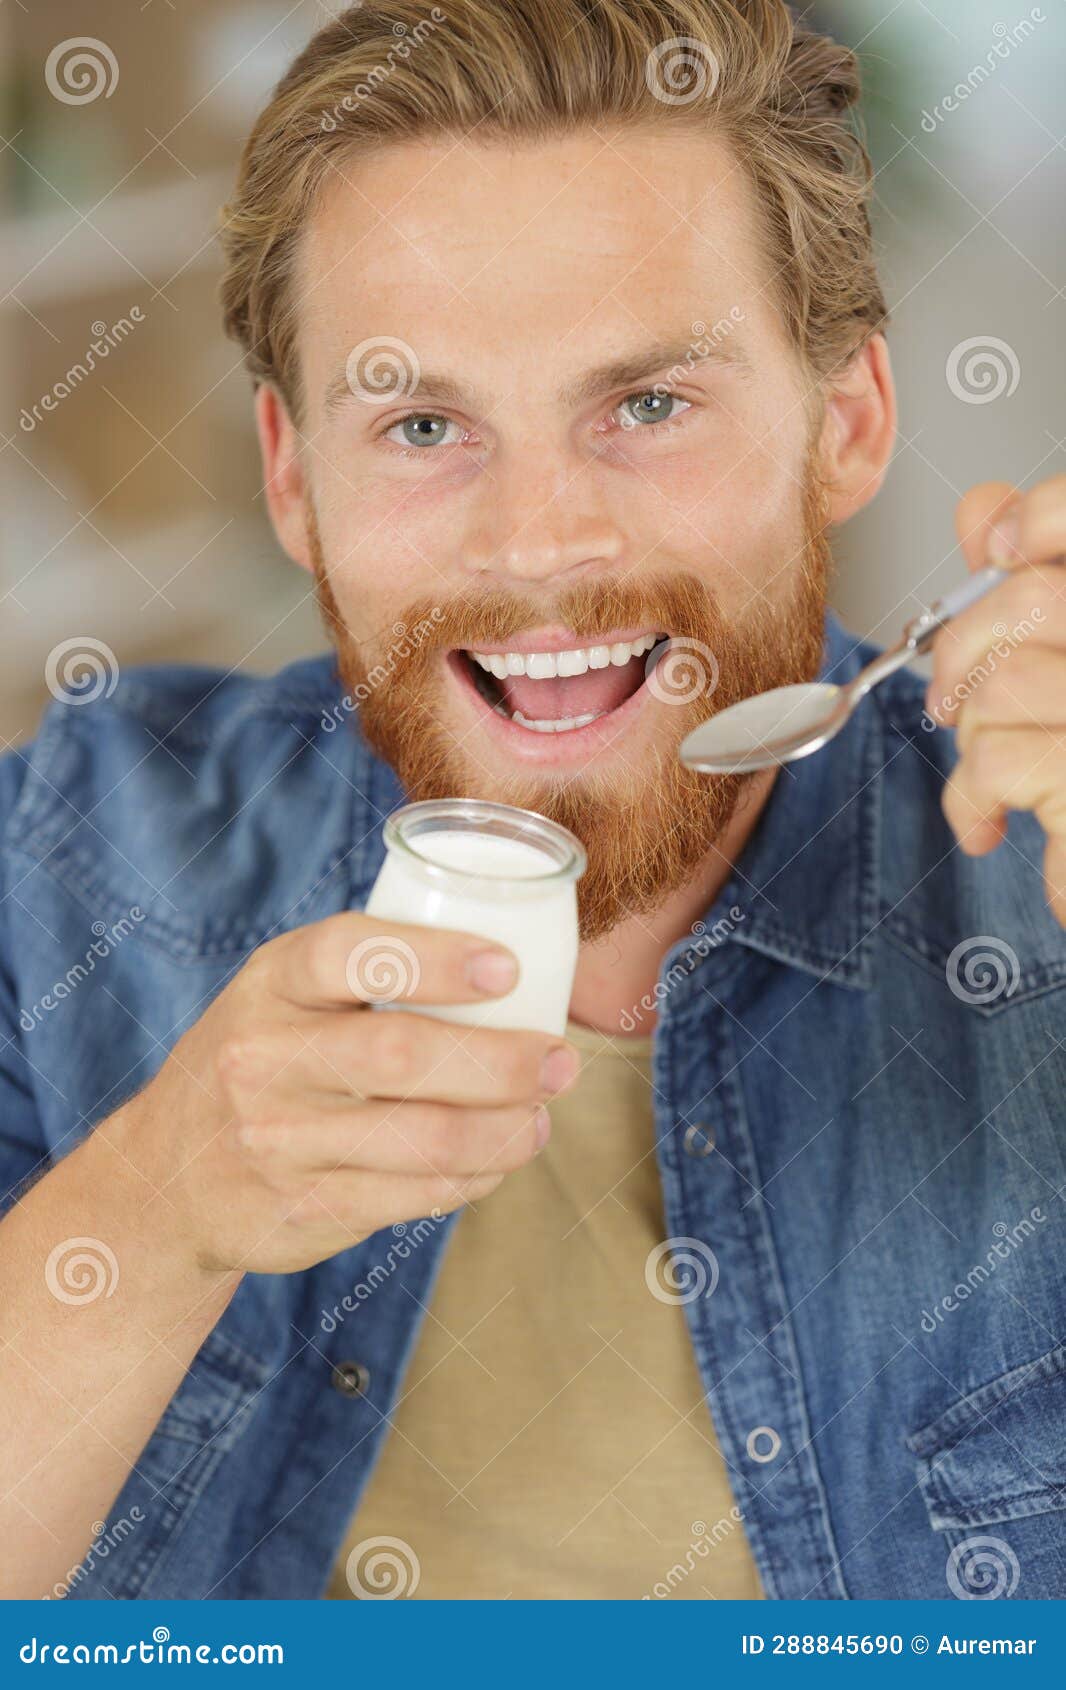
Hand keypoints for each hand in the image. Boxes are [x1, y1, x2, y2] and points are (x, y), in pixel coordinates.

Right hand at [110, 913, 579, 1274]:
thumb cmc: (262, 1059)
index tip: (508, 969)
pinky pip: (412, 1196)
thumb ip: (368, 972)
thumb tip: (513, 973)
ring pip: (421, 1138)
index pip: (348, 954)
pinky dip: (472, 1179)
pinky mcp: (303, 1209)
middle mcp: (264, 1058)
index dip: (435, 959)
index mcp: (270, 983)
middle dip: (500, 1061)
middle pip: (400, 1056)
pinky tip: (497, 1161)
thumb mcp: (283, 995)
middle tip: (560, 1060)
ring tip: (541, 1117)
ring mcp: (279, 1141)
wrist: (167, 1176)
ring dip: (503, 1131)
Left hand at [926, 476, 1065, 922]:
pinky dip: (971, 797)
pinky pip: (999, 761)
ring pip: (1002, 685)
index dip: (1036, 518)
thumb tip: (984, 509)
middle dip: (963, 652)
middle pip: (1029, 602)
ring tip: (995, 766)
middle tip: (953, 698)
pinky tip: (990, 820)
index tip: (996, 549)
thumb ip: (1029, 579)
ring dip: (973, 733)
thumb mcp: (1057, 659)